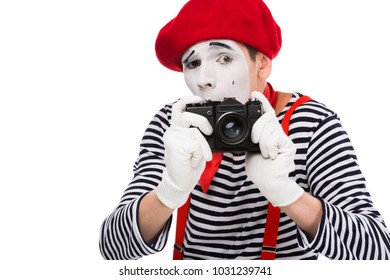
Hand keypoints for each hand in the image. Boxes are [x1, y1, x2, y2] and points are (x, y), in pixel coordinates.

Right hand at [156, 96, 212, 208]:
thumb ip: (198, 133)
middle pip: (189, 115)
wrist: (181, 181)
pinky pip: (195, 145)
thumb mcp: (196, 145)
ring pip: (196, 132)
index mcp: (177, 128)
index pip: (178, 108)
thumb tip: (209, 128)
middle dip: (203, 123)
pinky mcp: (175, 145)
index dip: (187, 100)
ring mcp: (172, 137)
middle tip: (209, 132)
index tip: (198, 99)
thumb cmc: (189, 164)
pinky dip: (199, 155)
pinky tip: (192, 161)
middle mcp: (172, 130)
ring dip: (203, 147)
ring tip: (200, 156)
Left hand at [245, 91, 303, 206]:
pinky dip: (268, 148)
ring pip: (269, 128)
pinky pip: (274, 138)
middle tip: (254, 142)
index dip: (261, 103)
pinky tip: (270, 156)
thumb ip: (249, 139)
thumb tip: (242, 130)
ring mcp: (283, 139)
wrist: (269, 183)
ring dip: (261, 142)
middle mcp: (277, 133)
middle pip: (266, 118)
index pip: (266, 114)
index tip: (253, 95)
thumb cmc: (260, 169)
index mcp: (267, 133)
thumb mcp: (250, 150)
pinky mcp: (288, 145)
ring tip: (264, 153)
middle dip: (256, 128)